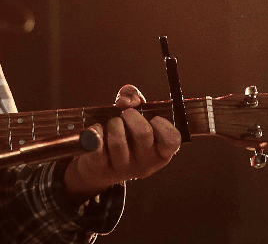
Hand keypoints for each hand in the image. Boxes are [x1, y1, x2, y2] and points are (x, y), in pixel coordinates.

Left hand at [63, 85, 180, 202]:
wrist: (99, 166)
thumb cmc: (124, 134)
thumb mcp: (134, 115)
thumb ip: (133, 97)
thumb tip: (126, 100)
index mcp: (160, 152)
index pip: (172, 139)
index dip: (162, 123)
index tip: (152, 118)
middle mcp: (146, 163)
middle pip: (143, 133)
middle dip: (130, 115)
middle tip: (125, 115)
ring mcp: (124, 169)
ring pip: (118, 141)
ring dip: (112, 124)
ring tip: (112, 124)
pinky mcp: (102, 169)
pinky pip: (97, 148)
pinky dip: (95, 133)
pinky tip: (96, 129)